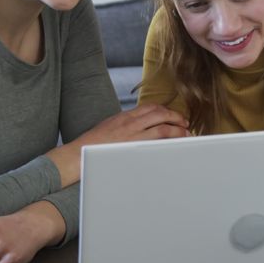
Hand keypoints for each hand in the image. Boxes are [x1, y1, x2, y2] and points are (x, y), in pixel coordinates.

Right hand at [47, 104, 188, 185]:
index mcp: (124, 116)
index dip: (165, 110)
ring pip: (162, 128)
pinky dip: (168, 143)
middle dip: (175, 117)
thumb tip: (139, 126)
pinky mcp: (133, 148)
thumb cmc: (92, 144)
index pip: (150, 107)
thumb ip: (124, 124)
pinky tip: (175, 146)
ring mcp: (132, 136)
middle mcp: (130, 123)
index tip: (173, 115)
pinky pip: (156, 143)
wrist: (78, 155)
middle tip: (185, 123)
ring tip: (185, 134)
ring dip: (177, 130)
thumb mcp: (109, 127)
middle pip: (160, 114)